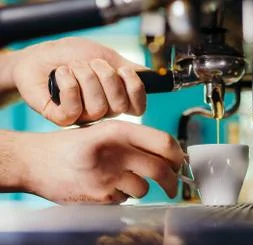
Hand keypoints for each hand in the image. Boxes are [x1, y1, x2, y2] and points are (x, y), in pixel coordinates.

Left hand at [12, 37, 146, 125]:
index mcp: (116, 100)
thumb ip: (131, 68)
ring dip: (84, 76)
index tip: (124, 70)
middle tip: (92, 64)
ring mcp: (83, 118)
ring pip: (97, 106)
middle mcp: (103, 112)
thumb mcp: (108, 57)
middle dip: (106, 77)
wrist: (39, 55)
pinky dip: (68, 83)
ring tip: (73, 67)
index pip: (138, 107)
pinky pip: (73, 108)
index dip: (135, 89)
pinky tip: (61, 74)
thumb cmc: (72, 56)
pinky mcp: (62, 119)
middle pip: (119, 106)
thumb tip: (153, 75)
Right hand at [17, 120, 183, 203]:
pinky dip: (120, 196)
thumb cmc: (72, 147)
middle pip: (161, 170)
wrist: (35, 162)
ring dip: (139, 189)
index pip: (164, 143)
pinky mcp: (100, 197)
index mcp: (118, 131)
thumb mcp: (103, 133)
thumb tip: (170, 156)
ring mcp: (107, 176)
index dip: (178, 156)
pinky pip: (124, 200)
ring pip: (143, 189)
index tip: (179, 164)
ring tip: (120, 181)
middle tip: (173, 186)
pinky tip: (103, 187)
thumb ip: (134, 142)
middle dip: (172, 182)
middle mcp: (115, 152)